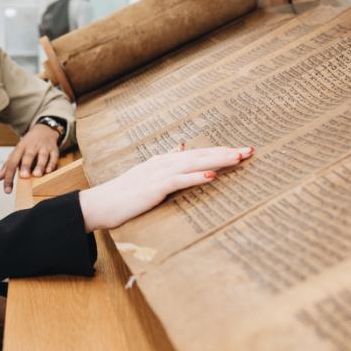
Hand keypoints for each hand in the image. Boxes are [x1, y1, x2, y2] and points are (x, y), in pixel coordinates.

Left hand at [0, 123, 60, 192]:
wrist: (44, 130)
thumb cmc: (28, 145)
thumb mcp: (17, 152)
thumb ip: (8, 166)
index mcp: (19, 148)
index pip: (12, 162)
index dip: (9, 176)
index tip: (7, 190)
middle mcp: (31, 146)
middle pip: (28, 156)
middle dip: (25, 165)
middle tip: (24, 176)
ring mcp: (43, 147)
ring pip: (42, 156)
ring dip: (40, 165)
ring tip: (37, 175)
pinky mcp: (54, 149)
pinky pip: (53, 156)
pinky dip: (51, 164)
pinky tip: (49, 171)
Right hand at [79, 146, 252, 230]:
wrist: (102, 204)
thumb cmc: (125, 194)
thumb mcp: (147, 174)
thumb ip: (165, 161)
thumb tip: (180, 147)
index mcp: (163, 160)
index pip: (197, 153)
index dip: (219, 150)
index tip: (240, 150)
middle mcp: (163, 162)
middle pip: (200, 154)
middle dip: (225, 152)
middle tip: (249, 150)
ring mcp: (158, 173)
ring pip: (193, 163)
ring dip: (216, 159)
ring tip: (237, 158)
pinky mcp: (154, 187)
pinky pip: (179, 180)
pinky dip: (196, 176)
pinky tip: (212, 175)